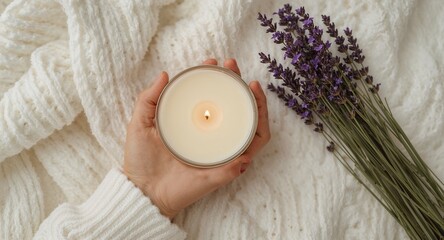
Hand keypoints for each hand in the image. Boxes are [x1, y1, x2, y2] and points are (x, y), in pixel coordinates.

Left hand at [123, 59, 269, 218]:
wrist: (144, 190)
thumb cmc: (142, 160)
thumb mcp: (140, 123)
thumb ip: (148, 98)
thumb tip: (165, 74)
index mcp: (197, 126)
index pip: (215, 99)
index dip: (218, 79)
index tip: (214, 63)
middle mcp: (213, 138)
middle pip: (238, 110)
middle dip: (242, 85)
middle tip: (233, 67)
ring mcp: (221, 153)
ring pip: (253, 130)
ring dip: (259, 108)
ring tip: (253, 89)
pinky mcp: (225, 170)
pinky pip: (246, 156)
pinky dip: (255, 140)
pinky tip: (255, 121)